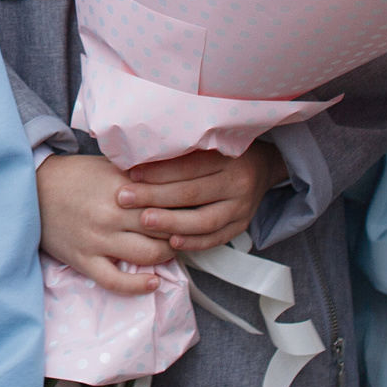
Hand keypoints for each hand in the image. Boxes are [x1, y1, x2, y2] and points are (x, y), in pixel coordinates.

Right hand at [36, 152, 175, 294]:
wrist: (32, 189)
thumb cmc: (74, 176)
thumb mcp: (109, 165)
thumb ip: (141, 174)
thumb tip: (177, 180)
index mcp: (120, 186)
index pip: (166, 200)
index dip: (184, 207)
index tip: (194, 209)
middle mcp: (111, 213)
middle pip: (162, 228)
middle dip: (180, 231)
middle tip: (188, 232)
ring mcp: (97, 239)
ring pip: (147, 255)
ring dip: (166, 255)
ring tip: (171, 250)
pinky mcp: (84, 259)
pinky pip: (116, 281)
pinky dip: (138, 285)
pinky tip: (153, 282)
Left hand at [122, 141, 286, 252]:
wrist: (262, 166)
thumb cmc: (224, 152)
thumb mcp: (208, 143)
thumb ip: (180, 151)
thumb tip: (137, 155)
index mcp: (227, 157)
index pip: (188, 166)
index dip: (158, 171)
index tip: (131, 174)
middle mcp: (237, 183)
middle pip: (192, 193)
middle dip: (155, 197)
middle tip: (125, 199)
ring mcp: (241, 207)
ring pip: (204, 220)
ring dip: (171, 223)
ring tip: (144, 221)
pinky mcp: (241, 226)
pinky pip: (216, 239)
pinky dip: (194, 242)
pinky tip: (172, 242)